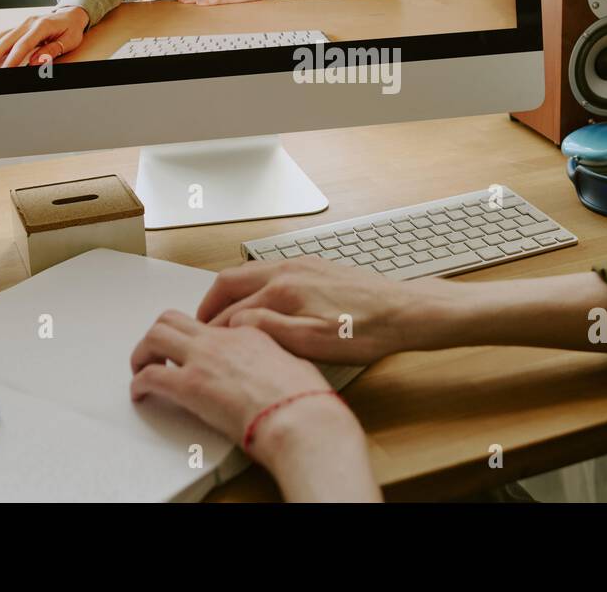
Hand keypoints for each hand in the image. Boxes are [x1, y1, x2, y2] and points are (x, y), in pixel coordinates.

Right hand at [0, 5, 88, 69]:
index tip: (3, 72)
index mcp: (41, 26)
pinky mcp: (16, 28)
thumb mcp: (69, 40)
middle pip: (3, 42)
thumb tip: (36, 62)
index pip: (22, 46)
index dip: (12, 60)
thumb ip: (52, 51)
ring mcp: (19, 25)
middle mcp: (27, 23)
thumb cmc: (71, 29)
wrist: (71, 13)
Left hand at [130, 311, 346, 453]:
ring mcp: (204, 358)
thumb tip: (280, 368)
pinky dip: (139, 384)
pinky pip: (150, 375)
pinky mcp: (189, 385)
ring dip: (143, 352)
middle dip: (160, 334)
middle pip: (176, 318)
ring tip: (143, 368)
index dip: (198, 337)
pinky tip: (141, 394)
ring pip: (155, 335)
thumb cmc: (305, 398)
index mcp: (250, 331)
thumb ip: (279, 359)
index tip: (195, 350)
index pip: (213, 322)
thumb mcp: (297, 363)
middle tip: (156, 352)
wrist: (299, 416)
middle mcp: (222, 338)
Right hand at [197, 257, 441, 364]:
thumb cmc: (365, 332)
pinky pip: (270, 271)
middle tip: (202, 324)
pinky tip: (259, 302)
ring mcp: (302, 264)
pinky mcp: (316, 266)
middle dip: (211, 301)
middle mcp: (288, 269)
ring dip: (231, 292)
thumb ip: (269, 329)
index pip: (230, 307)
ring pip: (251, 272)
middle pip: (232, 279)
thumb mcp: (312, 342)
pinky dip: (252, 286)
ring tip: (224, 315)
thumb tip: (236, 322)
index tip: (203, 342)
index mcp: (283, 289)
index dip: (212, 327)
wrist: (404, 311)